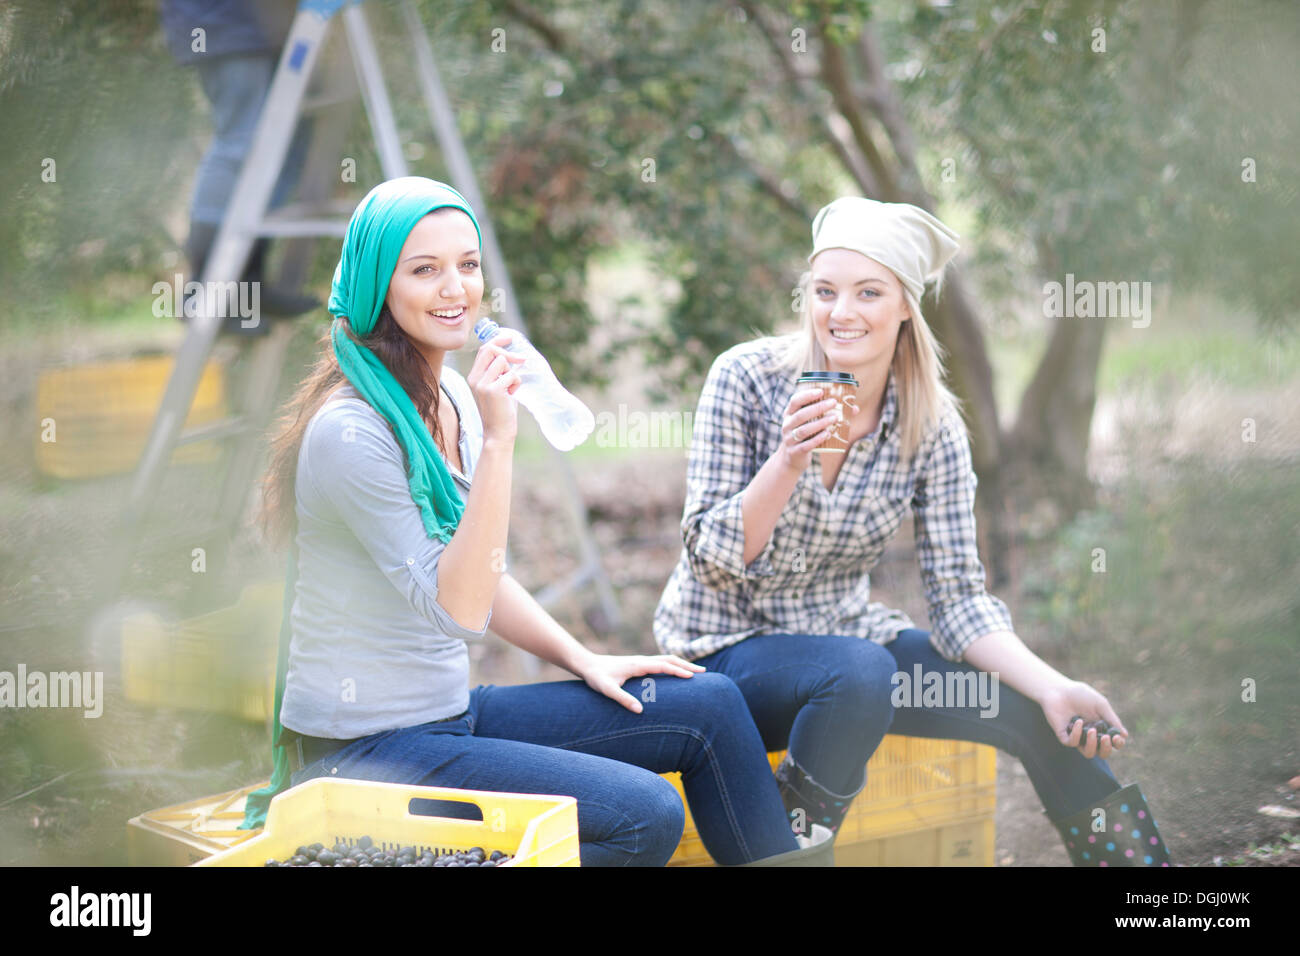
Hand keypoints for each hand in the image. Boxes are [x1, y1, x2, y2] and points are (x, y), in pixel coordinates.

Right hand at [467, 332, 525, 442]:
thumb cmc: (501, 410)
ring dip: (513, 374)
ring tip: (510, 389)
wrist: (498, 432)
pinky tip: (511, 395)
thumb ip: (499, 371)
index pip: (484, 350)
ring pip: (503, 362)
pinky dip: (516, 383)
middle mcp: (475, 378)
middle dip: (508, 352)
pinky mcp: (493, 390)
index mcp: (474, 376)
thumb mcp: (498, 386)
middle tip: (522, 360)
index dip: (498, 340)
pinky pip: (512, 375)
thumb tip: (511, 354)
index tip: (510, 337)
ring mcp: (482, 384)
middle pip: (490, 350)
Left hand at [578, 653, 705, 713]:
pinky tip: (676, 673)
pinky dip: (673, 665)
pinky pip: (660, 663)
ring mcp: (641, 661)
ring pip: (666, 659)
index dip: (678, 671)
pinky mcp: (638, 664)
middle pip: (669, 659)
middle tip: (704, 673)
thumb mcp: (607, 690)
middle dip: (687, 665)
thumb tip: (640, 710)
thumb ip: (622, 699)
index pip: (663, 665)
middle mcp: (642, 661)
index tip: (692, 677)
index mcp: (638, 665)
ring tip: (696, 672)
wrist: (587, 664)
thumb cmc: (596, 677)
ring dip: (682, 664)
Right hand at [776, 387, 841, 472]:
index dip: (807, 395)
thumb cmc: (806, 436)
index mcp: (789, 414)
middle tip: (833, 403)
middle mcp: (787, 425)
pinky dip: (817, 439)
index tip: (821, 391)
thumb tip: (854, 409)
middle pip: (801, 415)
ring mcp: (789, 439)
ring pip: (804, 430)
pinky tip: (827, 434)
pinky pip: (806, 445)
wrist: (792, 459)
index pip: (795, 401)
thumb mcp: (810, 423)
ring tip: (834, 418)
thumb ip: (828, 414)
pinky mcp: (794, 452)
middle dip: (818, 408)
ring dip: (820, 423)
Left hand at [1038, 680, 1128, 758]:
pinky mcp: (1063, 736)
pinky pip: (1072, 743)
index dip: (1118, 744)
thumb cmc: (1080, 695)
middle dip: (1107, 748)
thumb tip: (1125, 735)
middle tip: (1106, 737)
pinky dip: (1076, 734)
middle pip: (1102, 753)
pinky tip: (1077, 721)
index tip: (1117, 737)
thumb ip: (1112, 720)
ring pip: (1088, 753)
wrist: (1059, 689)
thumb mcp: (1100, 705)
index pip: (1113, 743)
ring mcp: (1077, 737)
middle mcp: (1090, 736)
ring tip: (1091, 731)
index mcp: (1102, 728)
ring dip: (1092, 744)